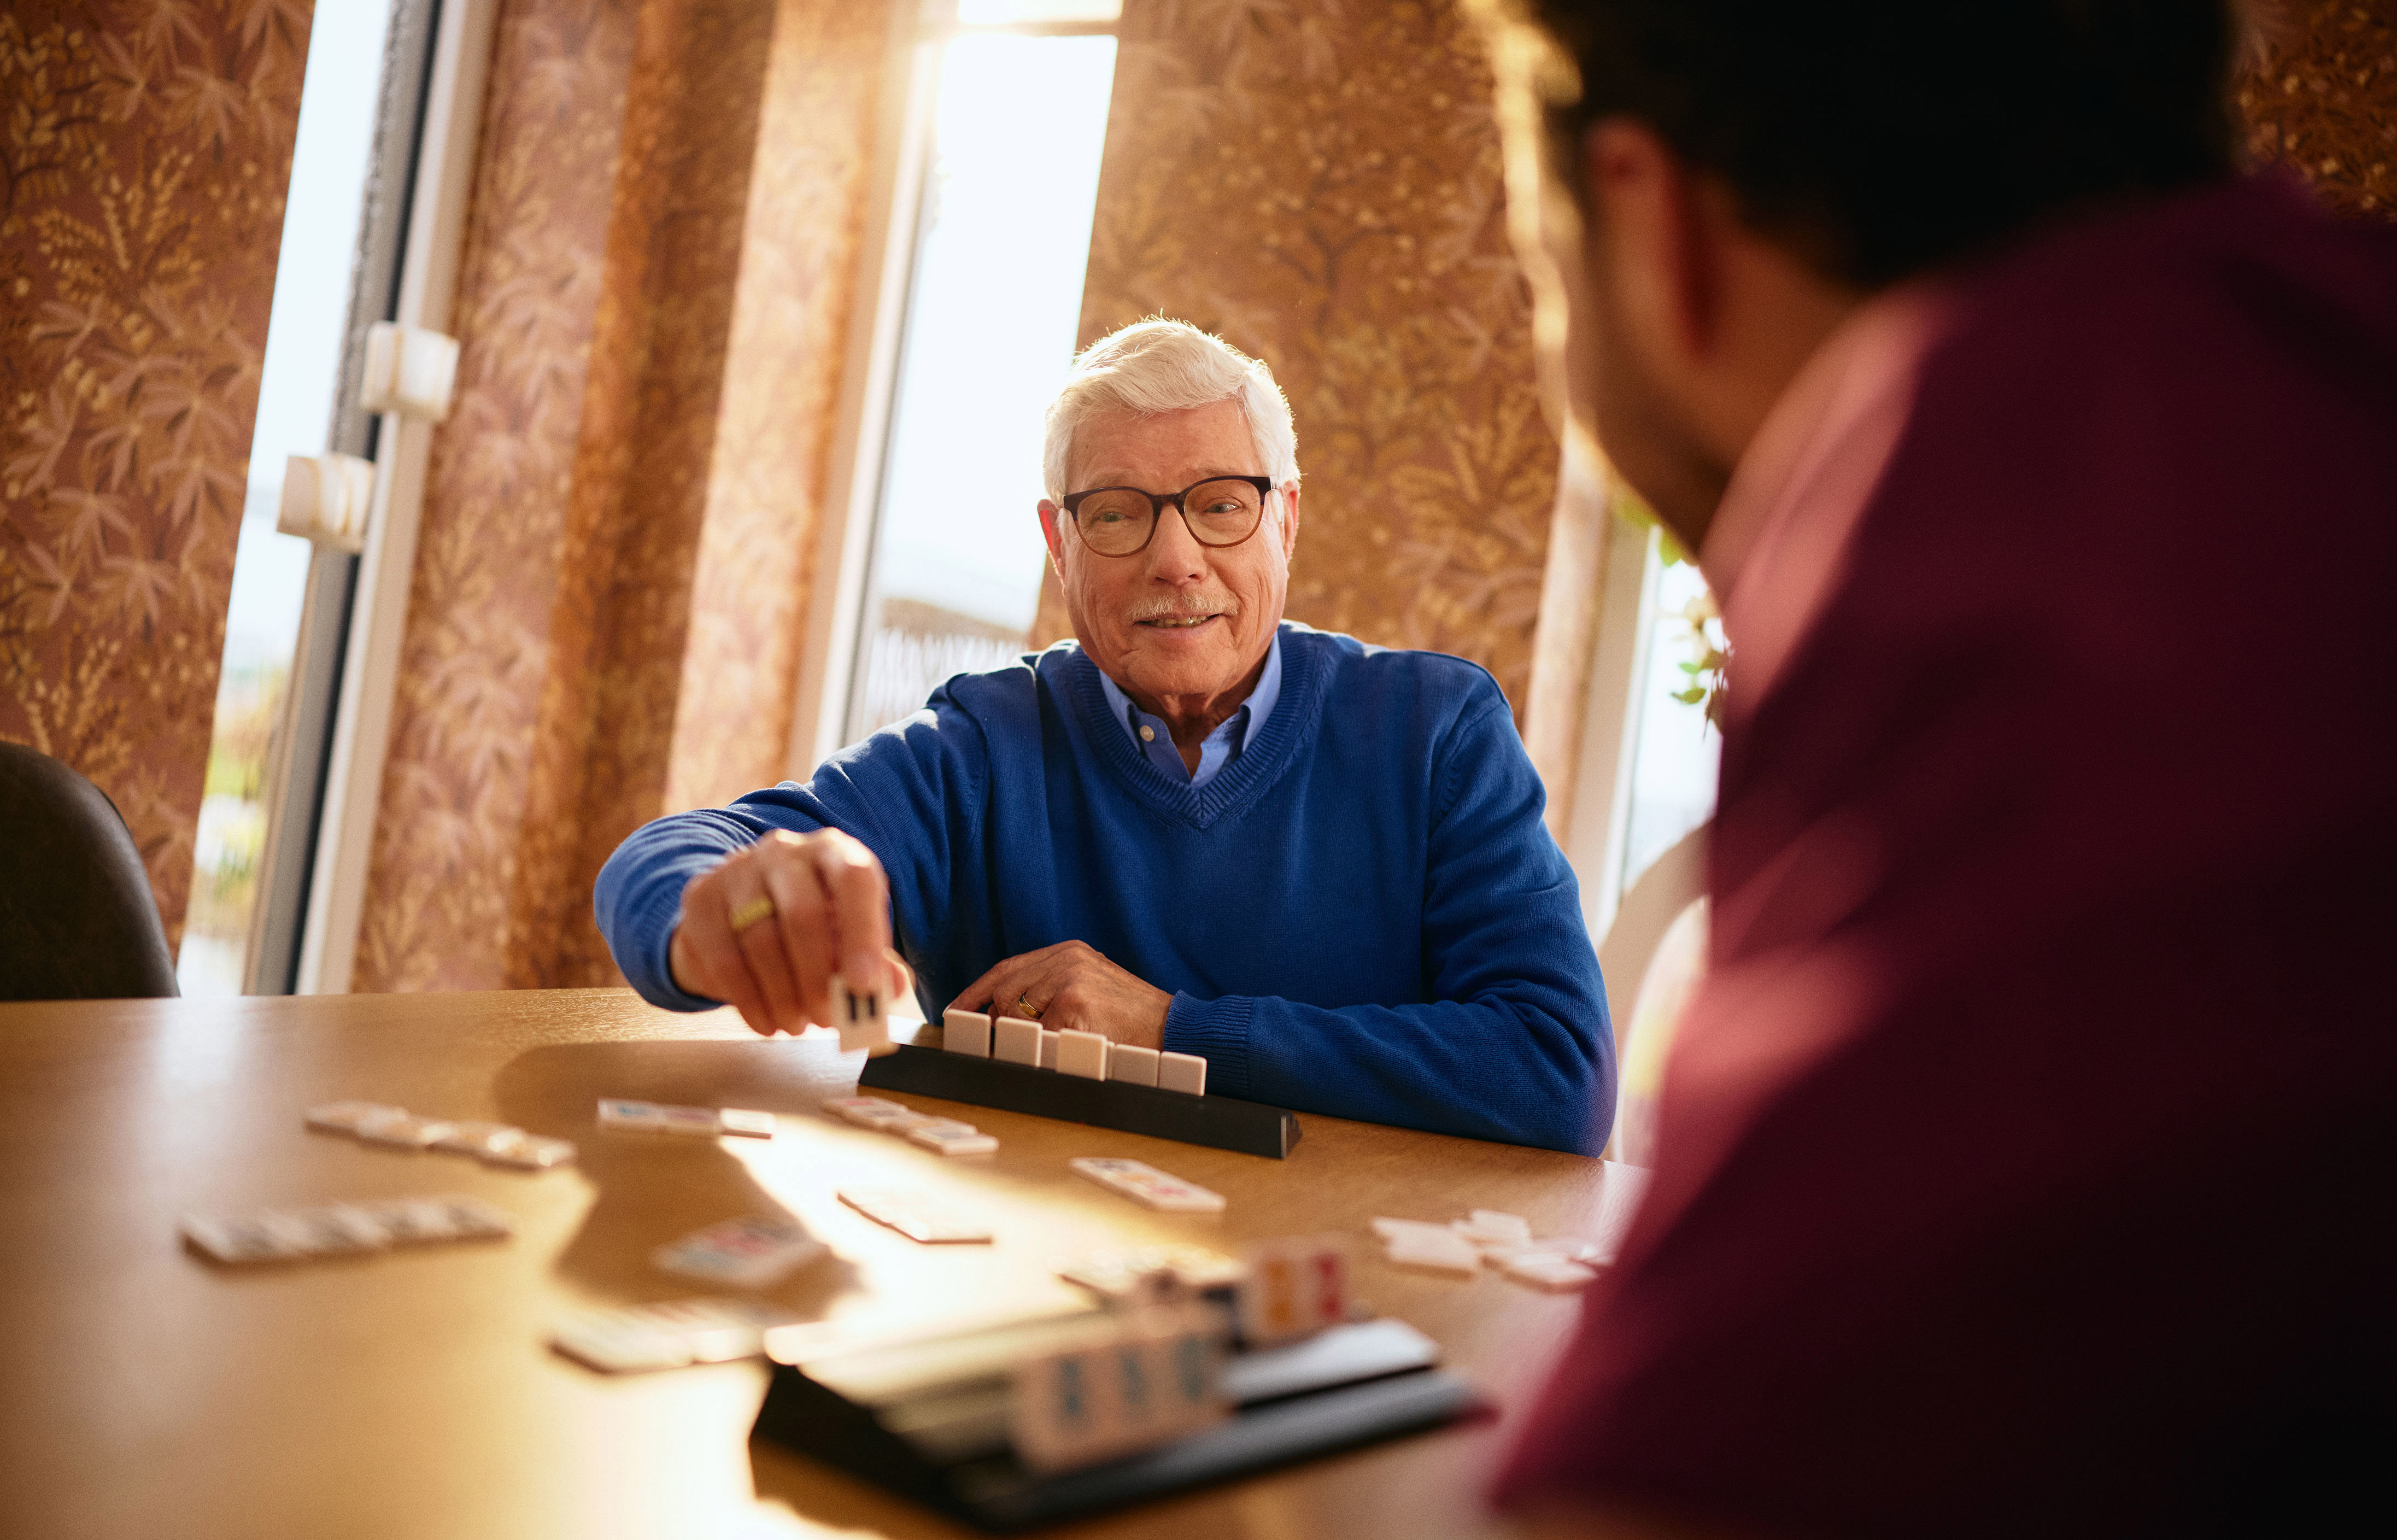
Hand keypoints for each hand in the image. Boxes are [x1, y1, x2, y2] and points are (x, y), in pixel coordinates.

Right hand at [668, 828, 907, 1036]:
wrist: (739, 910)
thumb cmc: (812, 924)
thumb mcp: (850, 935)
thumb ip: (876, 962)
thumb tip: (889, 987)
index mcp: (833, 851)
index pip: (854, 878)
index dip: (862, 932)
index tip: (863, 985)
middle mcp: (785, 851)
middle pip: (802, 914)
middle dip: (818, 979)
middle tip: (828, 1019)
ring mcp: (737, 872)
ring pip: (761, 941)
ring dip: (784, 996)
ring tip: (798, 1024)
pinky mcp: (701, 900)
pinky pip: (725, 959)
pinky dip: (750, 1001)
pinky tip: (767, 1023)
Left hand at [949, 941, 1170, 1049]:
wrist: (1172, 1027)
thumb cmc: (1131, 1016)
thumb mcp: (1090, 985)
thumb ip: (1051, 987)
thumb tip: (1004, 1011)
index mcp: (1068, 952)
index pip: (1006, 967)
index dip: (976, 991)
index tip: (957, 1009)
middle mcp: (1066, 959)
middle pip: (1003, 988)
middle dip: (1001, 1020)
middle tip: (1012, 1040)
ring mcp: (1069, 979)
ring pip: (1015, 1012)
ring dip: (1025, 1035)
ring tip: (1054, 1041)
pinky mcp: (1074, 1002)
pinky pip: (1037, 1033)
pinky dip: (1045, 1047)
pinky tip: (1067, 1048)